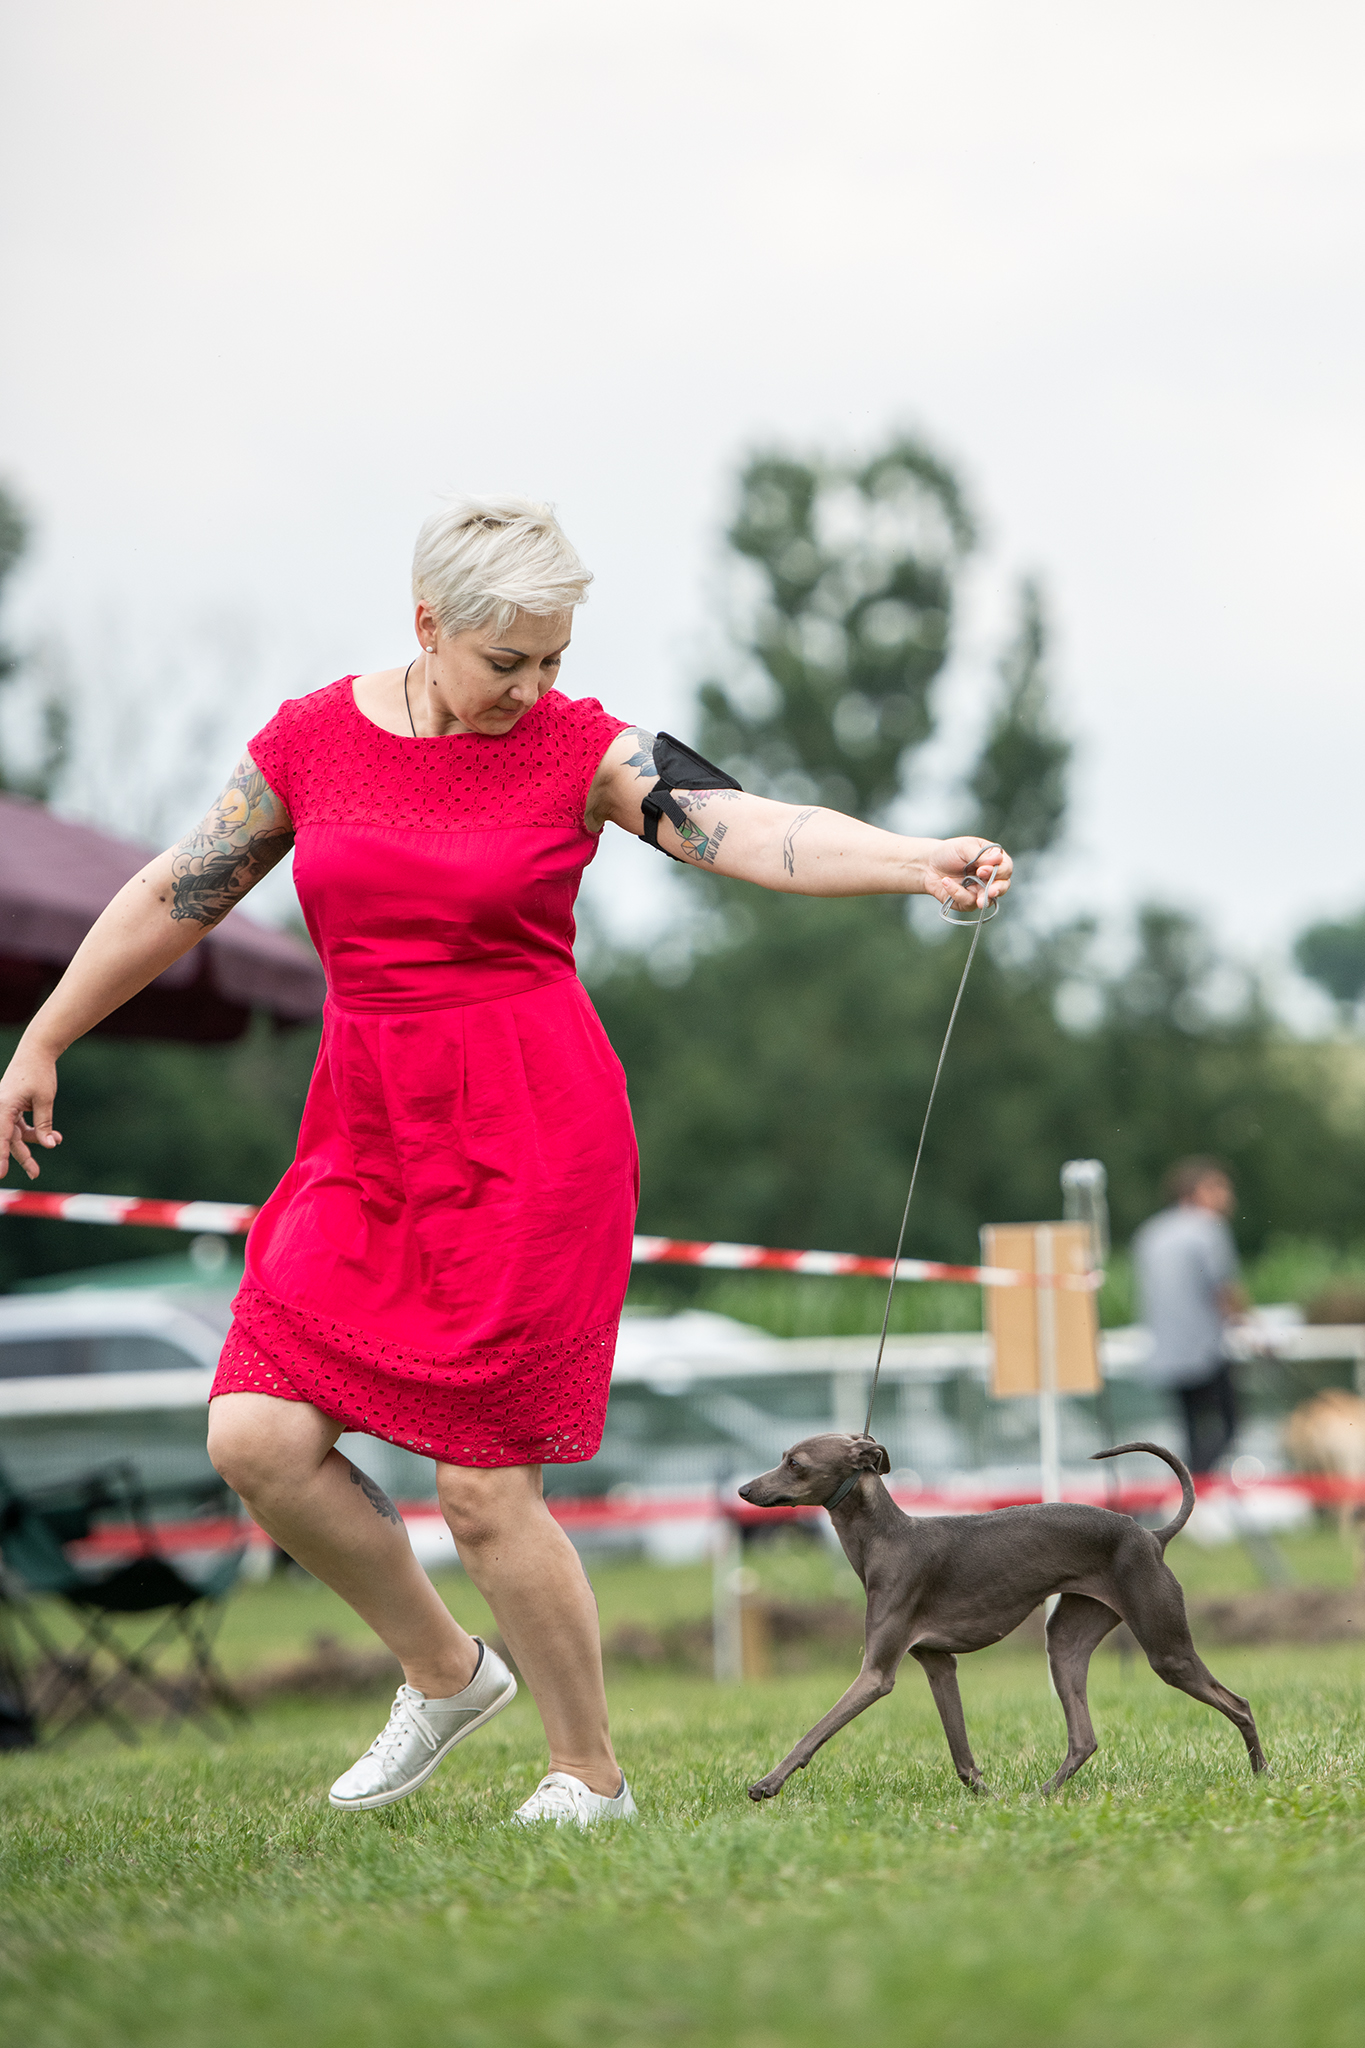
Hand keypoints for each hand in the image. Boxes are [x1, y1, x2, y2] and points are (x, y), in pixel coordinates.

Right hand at [0, 1044, 62, 1180]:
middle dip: (24, 1157)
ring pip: (16, 1135)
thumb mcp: (45, 1100)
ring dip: (35, 1141)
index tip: (1, 1173)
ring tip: (56, 1142)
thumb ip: (44, 1124)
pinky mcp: (12, 1108)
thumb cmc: (39, 1073)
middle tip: (35, 1174)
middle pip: (9, 1139)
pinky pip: (21, 1127)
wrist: (36, 1052)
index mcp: (3, 1107)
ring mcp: (5, 1109)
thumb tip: (49, 1146)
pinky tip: (53, 1136)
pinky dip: (36, 1131)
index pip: (1, 1137)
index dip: (1, 1156)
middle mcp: (0, 1109)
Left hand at [921, 837, 1013, 912]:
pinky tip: (945, 882)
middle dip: (998, 889)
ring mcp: (980, 891)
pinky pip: (968, 902)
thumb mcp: (964, 847)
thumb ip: (981, 855)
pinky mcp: (967, 901)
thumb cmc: (949, 853)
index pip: (1006, 867)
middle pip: (1003, 886)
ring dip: (984, 900)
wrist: (928, 865)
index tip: (983, 869)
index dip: (999, 870)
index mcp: (993, 860)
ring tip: (979, 901)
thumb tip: (998, 859)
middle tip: (991, 891)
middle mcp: (990, 877)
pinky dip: (957, 893)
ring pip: (989, 900)